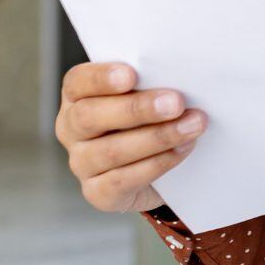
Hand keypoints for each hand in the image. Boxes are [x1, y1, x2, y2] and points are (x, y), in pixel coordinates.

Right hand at [55, 61, 208, 213]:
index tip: (132, 75)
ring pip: (110, 151)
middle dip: (136, 109)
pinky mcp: (97, 193)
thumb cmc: (153, 117)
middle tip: (176, 102)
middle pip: (90, 117)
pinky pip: (122, 181)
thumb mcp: (149, 93)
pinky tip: (182, 150)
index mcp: (77, 96)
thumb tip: (178, 71)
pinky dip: (157, 164)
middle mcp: (71, 129)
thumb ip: (152, 81)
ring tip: (192, 125)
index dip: (101, 78)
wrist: (161, 169)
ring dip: (157, 137)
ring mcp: (81, 163)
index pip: (77, 82)